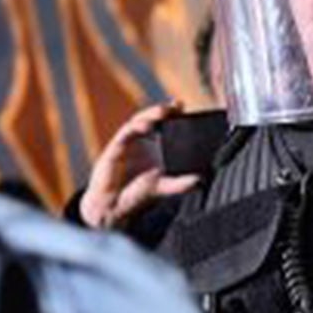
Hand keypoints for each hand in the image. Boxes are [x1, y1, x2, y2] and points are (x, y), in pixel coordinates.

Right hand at [78, 101, 201, 229]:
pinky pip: (126, 133)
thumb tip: (199, 181)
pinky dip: (135, 127)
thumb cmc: (136, 194)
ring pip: (139, 121)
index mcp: (154, 146)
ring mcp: (128, 142)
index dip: (173, 114)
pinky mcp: (116, 147)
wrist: (113, 206)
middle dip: (164, 110)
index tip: (182, 107)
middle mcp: (142, 141)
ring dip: (150, 114)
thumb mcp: (163, 187)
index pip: (165, 125)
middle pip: (153, 118)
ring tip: (163, 112)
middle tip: (176, 106)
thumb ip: (180, 184)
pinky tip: (145, 126)